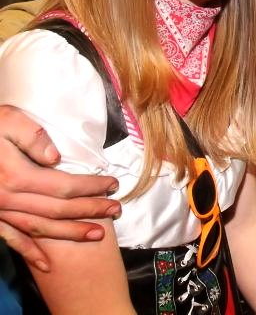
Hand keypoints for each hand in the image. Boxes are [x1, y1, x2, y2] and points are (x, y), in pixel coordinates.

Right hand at [0, 105, 120, 271]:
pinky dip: (29, 252)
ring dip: (70, 233)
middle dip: (90, 211)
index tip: (112, 184)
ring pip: (40, 228)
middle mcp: (8, 199)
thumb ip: (32, 136)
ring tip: (97, 234)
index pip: (65, 186)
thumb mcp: (7, 120)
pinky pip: (11, 239)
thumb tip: (56, 157)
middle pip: (58, 210)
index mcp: (17, 175)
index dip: (92, 187)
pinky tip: (46, 263)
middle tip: (116, 210)